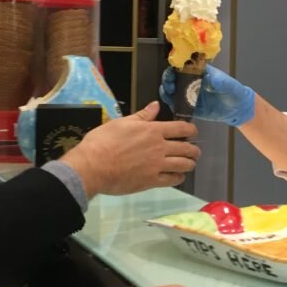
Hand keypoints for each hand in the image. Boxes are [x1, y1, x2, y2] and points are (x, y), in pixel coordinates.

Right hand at [60, 101, 199, 196]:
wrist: (92, 166)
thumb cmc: (102, 142)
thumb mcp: (121, 123)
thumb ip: (142, 116)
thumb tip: (156, 105)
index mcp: (153, 131)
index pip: (181, 129)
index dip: (192, 130)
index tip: (193, 133)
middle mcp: (160, 148)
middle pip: (187, 149)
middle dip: (194, 150)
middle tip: (194, 152)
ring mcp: (157, 165)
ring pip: (184, 165)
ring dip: (190, 164)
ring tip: (189, 164)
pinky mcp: (152, 181)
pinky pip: (173, 180)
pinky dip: (179, 177)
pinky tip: (178, 176)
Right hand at [160, 66, 255, 126]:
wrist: (239, 109)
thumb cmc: (235, 92)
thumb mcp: (229, 85)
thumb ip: (220, 81)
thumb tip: (209, 78)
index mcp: (201, 73)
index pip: (185, 66)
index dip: (176, 67)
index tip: (172, 71)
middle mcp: (194, 83)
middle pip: (176, 78)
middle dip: (169, 79)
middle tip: (169, 84)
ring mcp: (191, 95)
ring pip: (174, 90)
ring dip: (168, 90)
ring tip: (167, 92)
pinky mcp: (191, 107)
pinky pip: (178, 104)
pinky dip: (171, 103)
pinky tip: (170, 102)